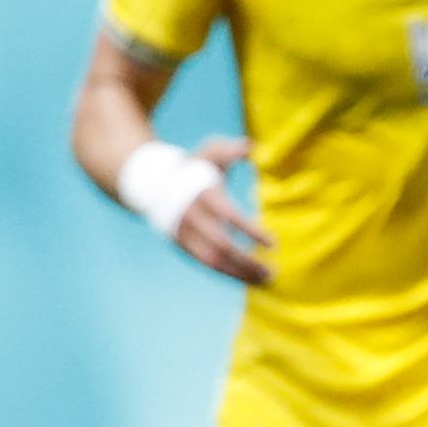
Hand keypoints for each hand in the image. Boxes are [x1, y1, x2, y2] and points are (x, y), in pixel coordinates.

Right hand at [173, 134, 271, 286]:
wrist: (153, 184)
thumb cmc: (194, 167)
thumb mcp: (210, 152)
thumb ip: (230, 149)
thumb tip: (252, 147)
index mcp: (203, 195)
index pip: (230, 216)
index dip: (252, 231)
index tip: (274, 243)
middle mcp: (191, 218)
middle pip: (221, 246)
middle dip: (247, 261)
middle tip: (273, 271)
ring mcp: (184, 234)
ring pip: (211, 261)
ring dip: (239, 273)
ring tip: (265, 279)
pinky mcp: (181, 245)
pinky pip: (205, 264)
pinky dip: (227, 273)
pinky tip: (248, 278)